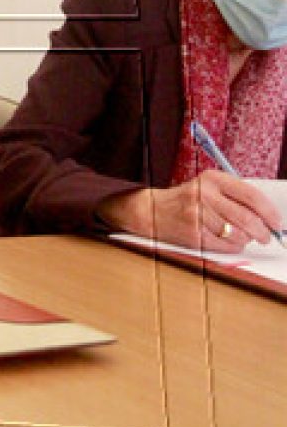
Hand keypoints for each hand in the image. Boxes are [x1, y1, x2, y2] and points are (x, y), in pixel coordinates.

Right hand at [97, 170, 281, 252]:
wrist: (151, 211)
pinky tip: (230, 242)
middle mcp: (203, 195)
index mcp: (212, 179)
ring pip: (237, 234)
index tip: (277, 222)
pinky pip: (225, 245)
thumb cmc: (186, 200)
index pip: (250, 195)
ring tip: (243, 238)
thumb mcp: (207, 188)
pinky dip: (233, 246)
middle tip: (267, 236)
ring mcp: (197, 215)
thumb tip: (267, 217)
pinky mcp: (193, 233)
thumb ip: (234, 197)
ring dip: (246, 240)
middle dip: (262, 231)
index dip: (269, 212)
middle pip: (246, 218)